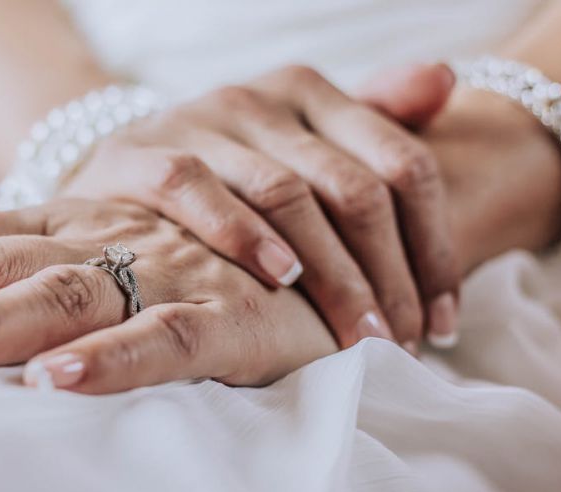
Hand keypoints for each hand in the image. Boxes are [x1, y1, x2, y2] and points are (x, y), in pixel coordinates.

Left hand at [0, 200, 337, 392]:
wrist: (317, 256)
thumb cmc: (193, 269)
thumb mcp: (103, 262)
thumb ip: (28, 280)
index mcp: (62, 227)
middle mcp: (99, 238)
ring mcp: (162, 270)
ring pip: (60, 294)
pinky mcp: (227, 313)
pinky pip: (166, 335)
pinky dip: (111, 359)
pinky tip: (56, 381)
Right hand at [61, 64, 460, 351]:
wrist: (115, 164)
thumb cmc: (223, 169)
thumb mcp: (297, 139)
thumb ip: (373, 119)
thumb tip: (445, 80)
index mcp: (313, 93)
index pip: (403, 165)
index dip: (434, 248)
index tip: (443, 321)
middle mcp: (263, 99)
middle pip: (354, 190)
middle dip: (388, 277)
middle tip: (400, 343)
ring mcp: (200, 121)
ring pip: (288, 196)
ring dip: (331, 273)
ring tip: (355, 334)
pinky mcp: (143, 152)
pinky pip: (197, 189)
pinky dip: (240, 233)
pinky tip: (278, 277)